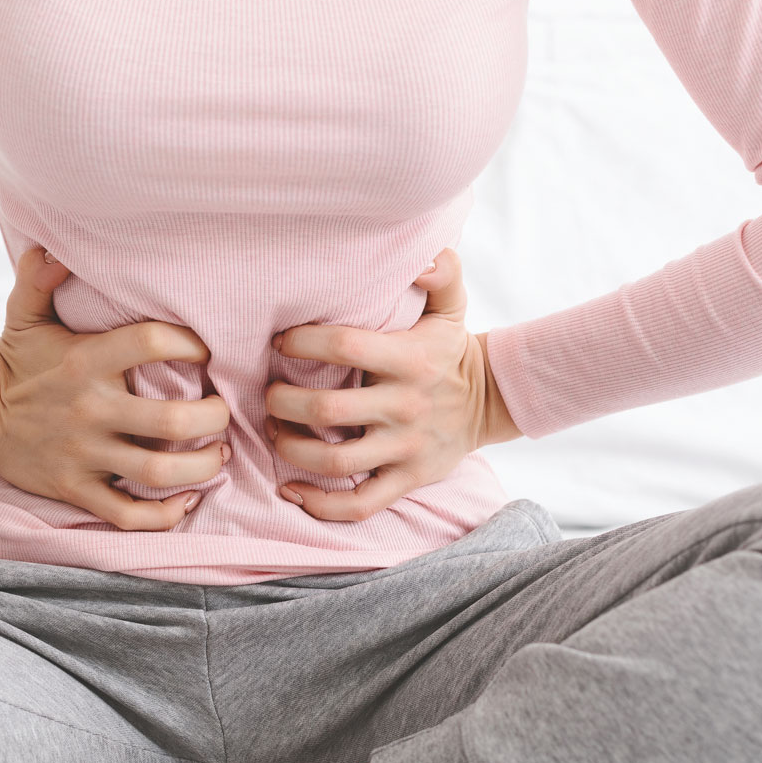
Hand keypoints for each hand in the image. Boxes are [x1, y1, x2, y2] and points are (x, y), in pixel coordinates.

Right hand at [0, 247, 230, 530]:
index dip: (190, 342)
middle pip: (171, 421)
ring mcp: (83, 454)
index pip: (151, 342)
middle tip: (224, 410)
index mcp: (84, 362)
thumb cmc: (14, 363)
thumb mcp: (23, 315)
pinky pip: (128, 513)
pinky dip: (164, 515)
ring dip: (202, 467)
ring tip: (219, 454)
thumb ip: (39, 277)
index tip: (205, 349)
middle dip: (214, 416)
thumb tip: (55, 248)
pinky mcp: (76, 489)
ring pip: (158, 472)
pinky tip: (186, 501)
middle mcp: (89, 410)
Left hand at [264, 247, 519, 521]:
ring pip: (335, 461)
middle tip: (269, 394)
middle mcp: (405, 406)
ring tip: (276, 432)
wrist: (492, 403)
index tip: (281, 342)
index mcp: (409, 360)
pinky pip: (359, 503)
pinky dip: (320, 504)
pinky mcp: (407, 479)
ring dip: (291, 448)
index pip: (344, 347)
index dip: (302, 344)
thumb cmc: (452, 350)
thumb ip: (443, 272)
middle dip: (283, 402)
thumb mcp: (452, 307)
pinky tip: (291, 488)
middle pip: (327, 409)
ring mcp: (405, 448)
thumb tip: (425, 258)